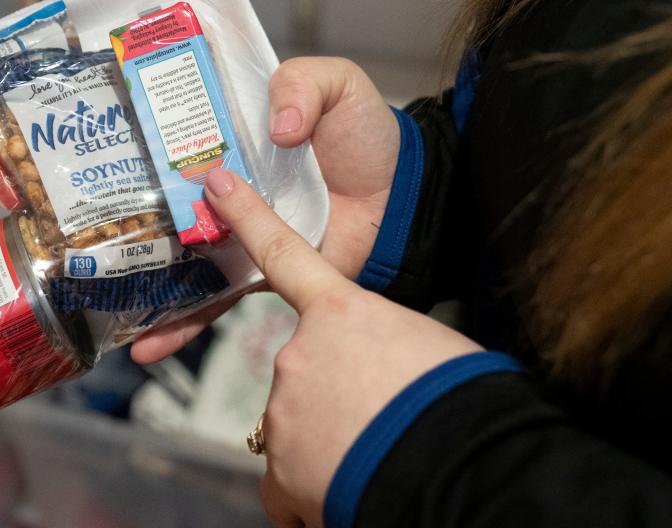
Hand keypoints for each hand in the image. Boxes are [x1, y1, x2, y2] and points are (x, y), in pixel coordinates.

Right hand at [131, 57, 398, 363]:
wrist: (403, 196)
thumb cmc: (367, 136)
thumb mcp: (337, 86)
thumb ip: (303, 85)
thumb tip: (277, 130)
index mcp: (233, 139)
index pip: (177, 140)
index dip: (140, 144)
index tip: (102, 154)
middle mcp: (225, 187)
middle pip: (164, 204)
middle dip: (123, 221)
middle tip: (81, 236)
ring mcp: (238, 232)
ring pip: (179, 258)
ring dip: (141, 284)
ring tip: (101, 306)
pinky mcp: (258, 271)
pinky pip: (216, 299)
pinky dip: (183, 322)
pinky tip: (149, 345)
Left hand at [203, 169, 479, 526]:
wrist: (459, 467)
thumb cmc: (458, 397)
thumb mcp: (423, 346)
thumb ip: (380, 343)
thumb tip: (377, 365)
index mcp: (341, 313)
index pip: (284, 254)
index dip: (248, 217)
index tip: (217, 185)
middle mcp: (298, 354)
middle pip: (304, 370)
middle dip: (331, 393)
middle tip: (376, 414)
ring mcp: (282, 411)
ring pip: (297, 428)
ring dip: (328, 441)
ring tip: (374, 454)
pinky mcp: (279, 471)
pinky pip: (287, 483)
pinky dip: (312, 491)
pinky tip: (349, 487)